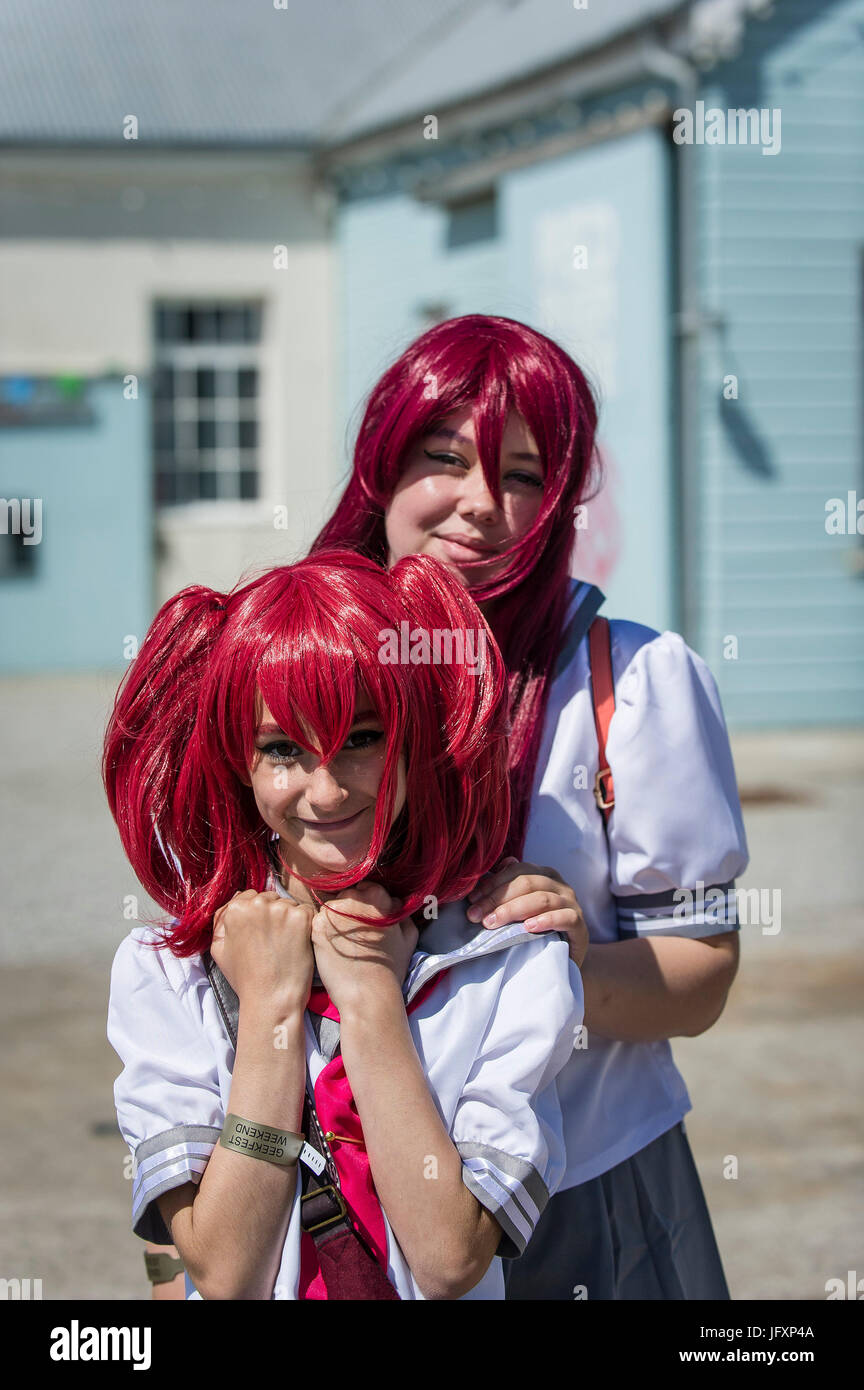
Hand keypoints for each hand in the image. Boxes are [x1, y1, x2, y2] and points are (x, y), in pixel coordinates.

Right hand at [210, 890, 314, 1017]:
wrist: (271, 999)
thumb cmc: (245, 978)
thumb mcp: (219, 949)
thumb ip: (222, 920)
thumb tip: (235, 898)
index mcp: (236, 909)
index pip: (251, 897)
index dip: (257, 916)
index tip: (261, 934)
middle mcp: (257, 903)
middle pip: (271, 898)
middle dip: (273, 915)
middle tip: (273, 942)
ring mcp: (281, 909)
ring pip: (289, 904)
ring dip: (289, 919)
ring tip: (285, 945)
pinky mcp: (301, 917)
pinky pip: (306, 912)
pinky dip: (305, 925)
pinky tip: (297, 943)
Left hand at [311, 881, 418, 1018]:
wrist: (368, 994)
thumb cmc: (390, 968)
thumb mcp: (408, 935)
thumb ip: (402, 912)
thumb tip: (396, 902)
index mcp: (378, 896)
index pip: (367, 887)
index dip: (367, 904)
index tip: (366, 920)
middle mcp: (354, 898)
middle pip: (347, 894)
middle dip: (350, 909)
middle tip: (354, 933)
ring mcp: (333, 911)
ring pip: (331, 907)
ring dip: (335, 920)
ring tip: (343, 943)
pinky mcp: (317, 926)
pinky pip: (318, 921)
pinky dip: (323, 932)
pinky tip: (332, 948)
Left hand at [466, 857, 588, 967]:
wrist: (563, 956)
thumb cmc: (537, 929)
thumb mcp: (520, 907)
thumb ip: (509, 886)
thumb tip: (497, 866)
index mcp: (544, 875)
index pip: (516, 871)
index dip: (492, 884)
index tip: (471, 900)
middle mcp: (559, 884)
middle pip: (527, 883)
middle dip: (497, 899)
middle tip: (476, 915)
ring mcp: (571, 903)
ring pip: (542, 899)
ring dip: (513, 910)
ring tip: (493, 923)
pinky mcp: (580, 924)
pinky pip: (565, 917)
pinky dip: (546, 920)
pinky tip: (529, 927)